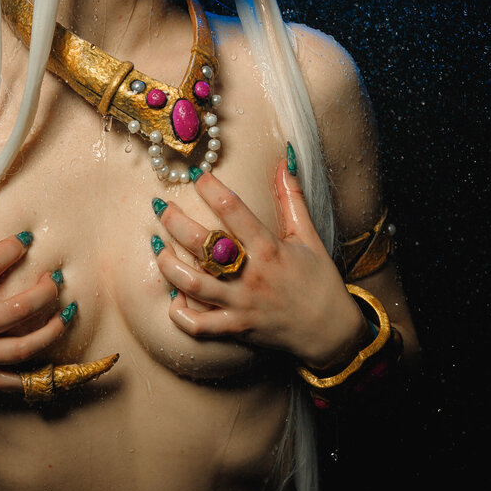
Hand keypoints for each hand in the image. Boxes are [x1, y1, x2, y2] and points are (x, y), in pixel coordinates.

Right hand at [0, 216, 69, 404]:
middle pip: (17, 309)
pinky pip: (14, 381)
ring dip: (52, 329)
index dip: (11, 249)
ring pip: (24, 347)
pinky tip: (54, 352)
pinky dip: (38, 374)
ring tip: (68, 311)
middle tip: (57, 276)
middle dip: (45, 291)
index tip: (26, 237)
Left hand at [153, 161, 368, 370]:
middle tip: (161, 207)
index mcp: (269, 248)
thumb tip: (286, 159)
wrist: (331, 332)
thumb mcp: (308, 235)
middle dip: (175, 223)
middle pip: (202, 245)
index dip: (209, 188)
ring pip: (192, 285)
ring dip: (168, 265)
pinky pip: (199, 325)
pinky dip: (180, 312)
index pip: (232, 209)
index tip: (195, 174)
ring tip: (158, 246)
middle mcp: (251, 275)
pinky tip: (174, 295)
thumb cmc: (320, 281)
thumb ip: (292, 197)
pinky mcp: (236, 329)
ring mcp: (241, 304)